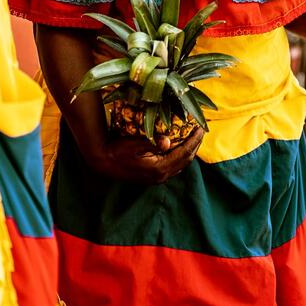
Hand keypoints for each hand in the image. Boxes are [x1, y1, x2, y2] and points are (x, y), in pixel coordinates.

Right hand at [86, 125, 205, 184]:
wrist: (103, 162)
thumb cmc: (118, 150)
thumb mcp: (133, 144)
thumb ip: (151, 142)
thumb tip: (168, 140)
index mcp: (159, 168)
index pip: (185, 153)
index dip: (195, 140)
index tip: (202, 127)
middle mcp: (161, 176)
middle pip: (186, 159)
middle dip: (195, 144)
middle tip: (201, 129)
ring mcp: (158, 178)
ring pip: (181, 163)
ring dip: (189, 150)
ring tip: (194, 135)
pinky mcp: (153, 176)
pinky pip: (174, 165)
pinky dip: (181, 154)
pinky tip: (181, 145)